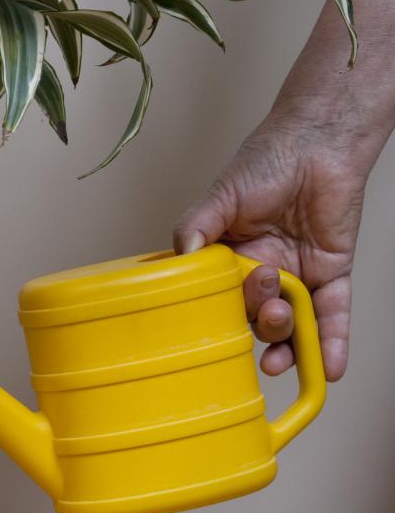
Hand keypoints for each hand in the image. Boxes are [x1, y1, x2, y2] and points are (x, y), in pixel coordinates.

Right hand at [173, 110, 369, 381]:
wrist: (317, 143)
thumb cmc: (265, 161)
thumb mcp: (220, 197)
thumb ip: (195, 228)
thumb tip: (179, 257)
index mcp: (228, 258)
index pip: (219, 299)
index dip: (218, 317)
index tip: (213, 327)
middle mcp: (261, 271)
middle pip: (254, 317)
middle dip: (258, 324)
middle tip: (265, 305)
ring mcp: (298, 275)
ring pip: (291, 324)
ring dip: (287, 342)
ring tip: (282, 342)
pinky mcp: (332, 273)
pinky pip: (332, 315)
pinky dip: (331, 343)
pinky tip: (327, 368)